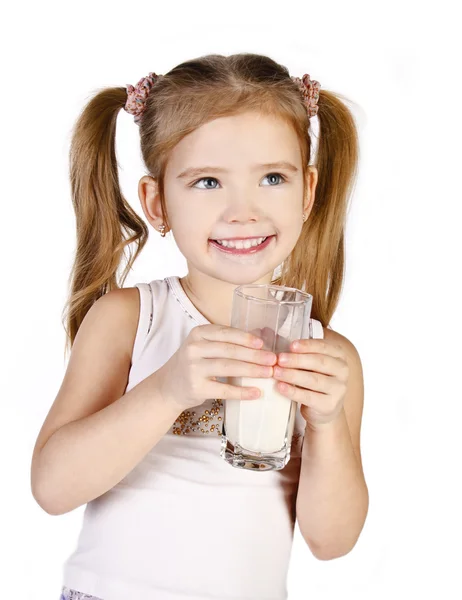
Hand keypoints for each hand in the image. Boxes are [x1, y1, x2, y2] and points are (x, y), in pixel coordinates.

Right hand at [154, 324, 276, 412]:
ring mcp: (193, 368)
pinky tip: (256, 393)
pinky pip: (223, 389)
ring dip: (252, 370)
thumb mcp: (204, 346)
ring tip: (269, 373)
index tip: (263, 343)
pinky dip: (241, 392)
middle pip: (229, 350)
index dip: (245, 338)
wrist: (168, 387)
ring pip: (228, 367)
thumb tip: (262, 339)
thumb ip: (226, 342)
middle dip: (254, 355)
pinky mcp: (196, 388)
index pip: (225, 332)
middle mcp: (193, 348)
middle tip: (273, 359)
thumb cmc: (194, 363)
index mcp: (198, 333)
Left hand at [272, 337, 348, 429]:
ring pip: (314, 380)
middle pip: (319, 362)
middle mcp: (343, 371)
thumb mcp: (311, 363)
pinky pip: (309, 397)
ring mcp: (338, 389)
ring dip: (292, 375)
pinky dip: (293, 391)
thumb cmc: (314, 378)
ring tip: (276, 372)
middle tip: (279, 359)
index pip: (324, 347)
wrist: (323, 407)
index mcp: (339, 356)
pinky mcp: (329, 405)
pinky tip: (280, 387)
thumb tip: (274, 337)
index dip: (307, 345)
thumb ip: (300, 352)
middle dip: (298, 360)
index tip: (291, 345)